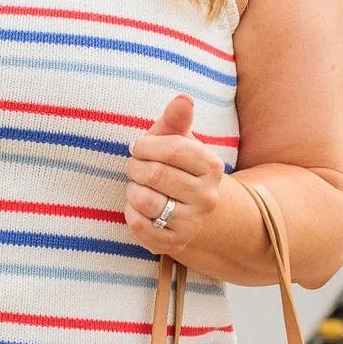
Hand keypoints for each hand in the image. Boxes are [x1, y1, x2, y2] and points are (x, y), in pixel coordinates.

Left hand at [124, 94, 224, 253]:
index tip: (138, 147)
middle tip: (134, 167)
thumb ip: (176, 120)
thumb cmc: (176, 166)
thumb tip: (183, 99)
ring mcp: (193, 223)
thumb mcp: (177, 140)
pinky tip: (138, 207)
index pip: (174, 149)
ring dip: (132, 190)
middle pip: (155, 174)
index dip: (147, 146)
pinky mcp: (175, 243)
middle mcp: (208, 196)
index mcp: (211, 166)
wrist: (190, 209)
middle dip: (135, 167)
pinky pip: (139, 226)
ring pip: (146, 200)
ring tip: (137, 186)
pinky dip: (131, 213)